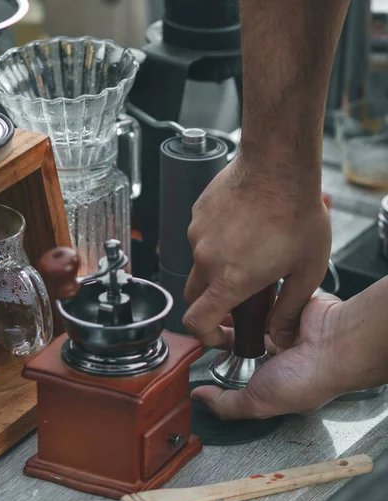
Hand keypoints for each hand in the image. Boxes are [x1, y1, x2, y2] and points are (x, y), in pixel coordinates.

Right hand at [183, 155, 330, 349]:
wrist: (279, 164)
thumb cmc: (296, 212)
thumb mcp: (307, 270)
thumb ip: (291, 309)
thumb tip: (281, 335)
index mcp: (230, 279)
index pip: (197, 322)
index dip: (205, 336)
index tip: (219, 335)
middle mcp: (206, 258)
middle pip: (193, 295)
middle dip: (211, 304)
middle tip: (239, 297)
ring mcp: (197, 234)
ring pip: (199, 263)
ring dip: (218, 267)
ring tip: (250, 251)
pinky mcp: (197, 213)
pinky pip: (201, 237)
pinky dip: (217, 242)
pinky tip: (243, 228)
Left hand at [191, 294, 343, 418]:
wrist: (332, 344)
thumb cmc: (308, 379)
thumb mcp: (258, 402)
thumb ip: (227, 404)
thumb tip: (200, 398)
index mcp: (276, 378)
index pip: (243, 370)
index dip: (224, 361)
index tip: (206, 351)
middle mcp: (281, 354)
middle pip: (246, 341)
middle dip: (228, 335)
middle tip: (211, 329)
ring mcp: (286, 330)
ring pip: (253, 319)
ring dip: (240, 316)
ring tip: (223, 311)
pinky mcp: (290, 307)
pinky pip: (267, 301)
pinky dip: (258, 301)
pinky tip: (245, 300)